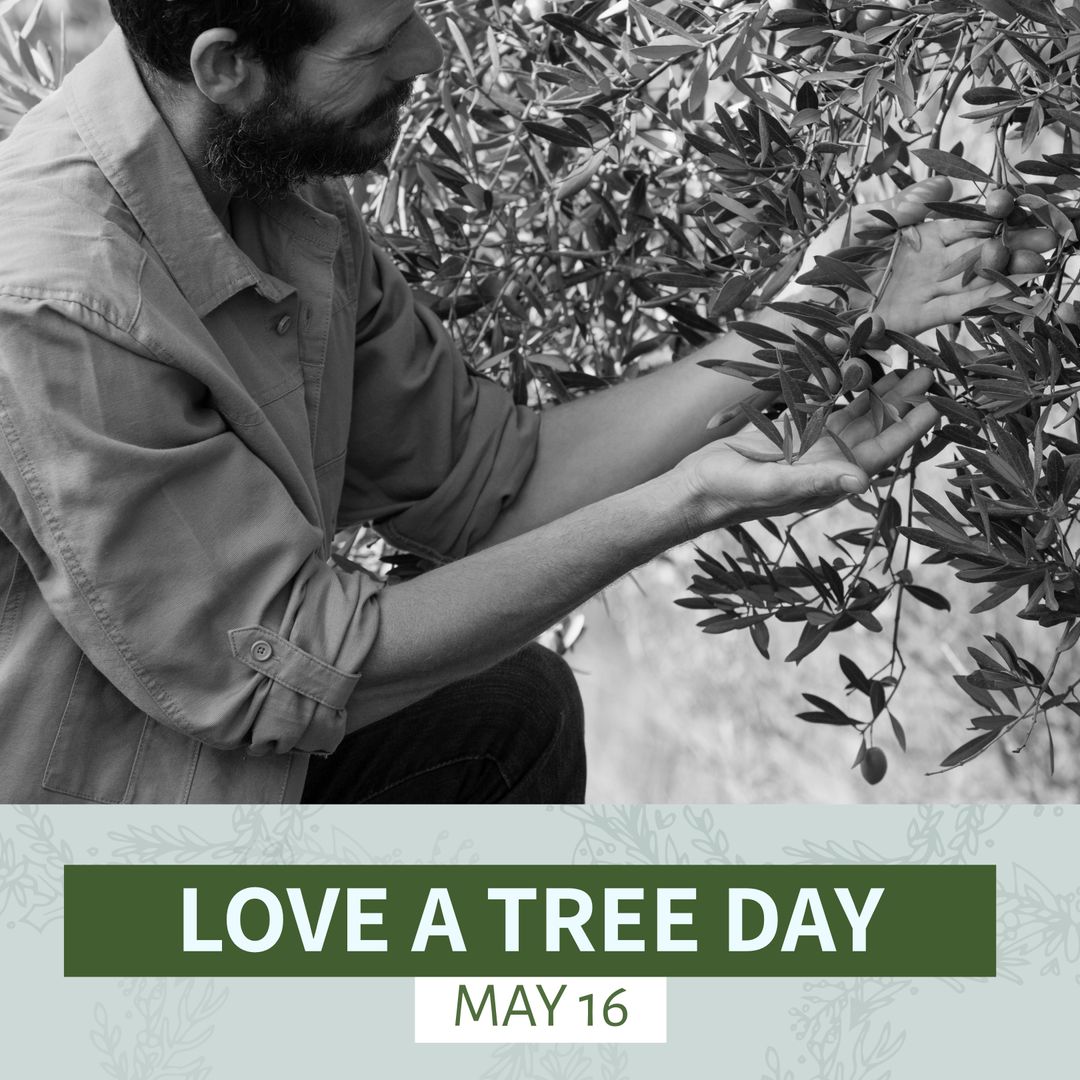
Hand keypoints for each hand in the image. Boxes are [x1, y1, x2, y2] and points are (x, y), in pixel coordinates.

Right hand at [678, 369, 938, 529]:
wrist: (694, 489)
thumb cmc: (730, 492)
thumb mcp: (772, 485)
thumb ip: (815, 481)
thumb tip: (862, 482)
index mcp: (828, 477)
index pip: (880, 451)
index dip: (909, 429)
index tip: (936, 404)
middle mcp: (826, 462)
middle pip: (874, 429)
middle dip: (902, 403)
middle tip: (927, 371)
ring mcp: (809, 448)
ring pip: (852, 416)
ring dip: (877, 394)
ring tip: (902, 368)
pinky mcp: (790, 434)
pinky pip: (824, 408)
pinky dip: (840, 389)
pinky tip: (853, 370)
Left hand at [798, 177, 1055, 336]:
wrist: (806, 305)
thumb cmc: (830, 259)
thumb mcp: (864, 221)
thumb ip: (903, 205)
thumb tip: (944, 185)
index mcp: (921, 233)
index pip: (966, 220)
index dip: (993, 212)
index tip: (1018, 203)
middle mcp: (931, 261)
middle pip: (981, 248)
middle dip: (1016, 241)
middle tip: (1051, 236)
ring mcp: (927, 289)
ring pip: (975, 278)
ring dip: (1009, 270)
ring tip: (1042, 262)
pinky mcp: (919, 318)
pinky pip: (956, 307)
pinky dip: (983, 299)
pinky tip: (1012, 290)